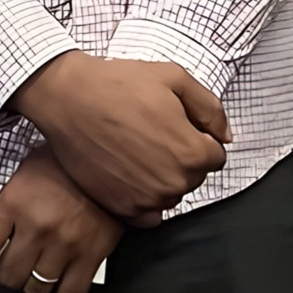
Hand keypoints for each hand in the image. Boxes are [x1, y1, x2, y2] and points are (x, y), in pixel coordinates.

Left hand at [0, 152, 123, 292]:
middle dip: (1, 284)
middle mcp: (37, 226)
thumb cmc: (64, 163)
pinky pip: (71, 292)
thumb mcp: (23, 173)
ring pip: (37, 289)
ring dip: (31, 287)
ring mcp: (66, 243)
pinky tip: (60, 280)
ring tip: (31, 279)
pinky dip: (63, 291)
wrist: (111, 157)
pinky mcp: (93, 254)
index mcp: (12, 202)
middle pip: (6, 278)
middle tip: (3, 280)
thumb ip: (6, 205)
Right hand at [10, 52, 230, 219]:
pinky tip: (131, 175)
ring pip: (171, 194)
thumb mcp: (174, 78)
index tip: (174, 125)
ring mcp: (145, 198)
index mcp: (192, 152)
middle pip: (194, 176)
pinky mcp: (120, 207)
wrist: (67, 98)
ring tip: (136, 150)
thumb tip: (225, 136)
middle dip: (180, 157)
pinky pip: (148, 215)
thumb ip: (210, 108)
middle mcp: (173, 182)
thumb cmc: (117, 85)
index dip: (197, 137)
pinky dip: (144, 199)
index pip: (215, 156)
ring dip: (162, 177)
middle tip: (151, 133)